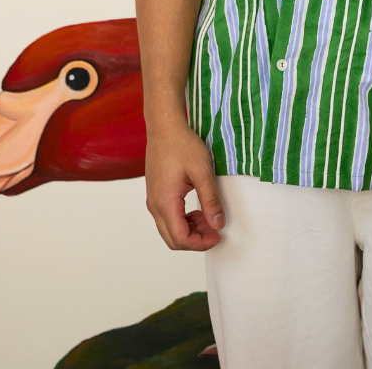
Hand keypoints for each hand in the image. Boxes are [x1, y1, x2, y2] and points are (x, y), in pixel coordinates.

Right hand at [144, 119, 225, 250]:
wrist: (164, 127)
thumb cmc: (182, 145)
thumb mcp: (202, 172)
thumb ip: (210, 200)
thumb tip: (218, 224)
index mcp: (165, 202)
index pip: (181, 238)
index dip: (201, 243)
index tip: (218, 235)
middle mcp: (155, 205)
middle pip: (173, 239)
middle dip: (196, 239)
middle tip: (215, 228)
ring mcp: (153, 200)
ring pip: (169, 229)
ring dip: (190, 230)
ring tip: (209, 216)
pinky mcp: (155, 194)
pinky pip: (167, 217)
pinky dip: (183, 220)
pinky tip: (197, 209)